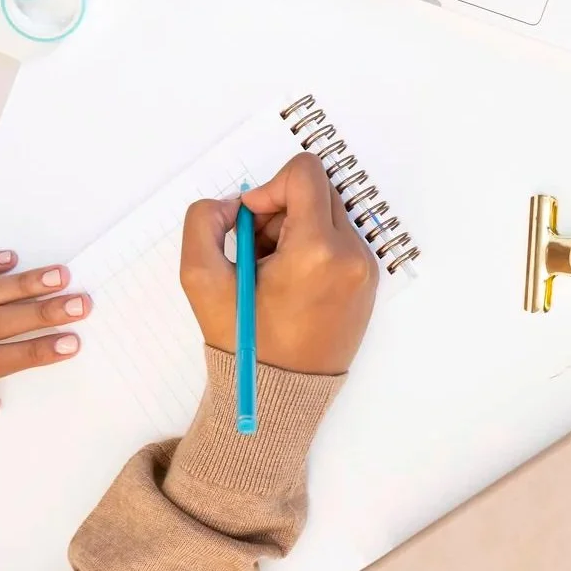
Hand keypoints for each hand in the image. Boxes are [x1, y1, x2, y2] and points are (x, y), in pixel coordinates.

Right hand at [181, 153, 378, 375]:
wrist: (281, 396)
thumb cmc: (245, 343)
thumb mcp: (202, 280)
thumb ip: (203, 221)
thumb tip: (235, 203)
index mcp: (318, 250)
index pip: (305, 173)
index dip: (268, 188)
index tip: (250, 223)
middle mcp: (352, 256)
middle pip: (317, 191)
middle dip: (280, 211)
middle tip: (256, 252)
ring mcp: (365, 270)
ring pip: (328, 215)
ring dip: (295, 230)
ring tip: (271, 273)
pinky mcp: (368, 283)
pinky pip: (340, 241)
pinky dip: (312, 249)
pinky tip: (291, 284)